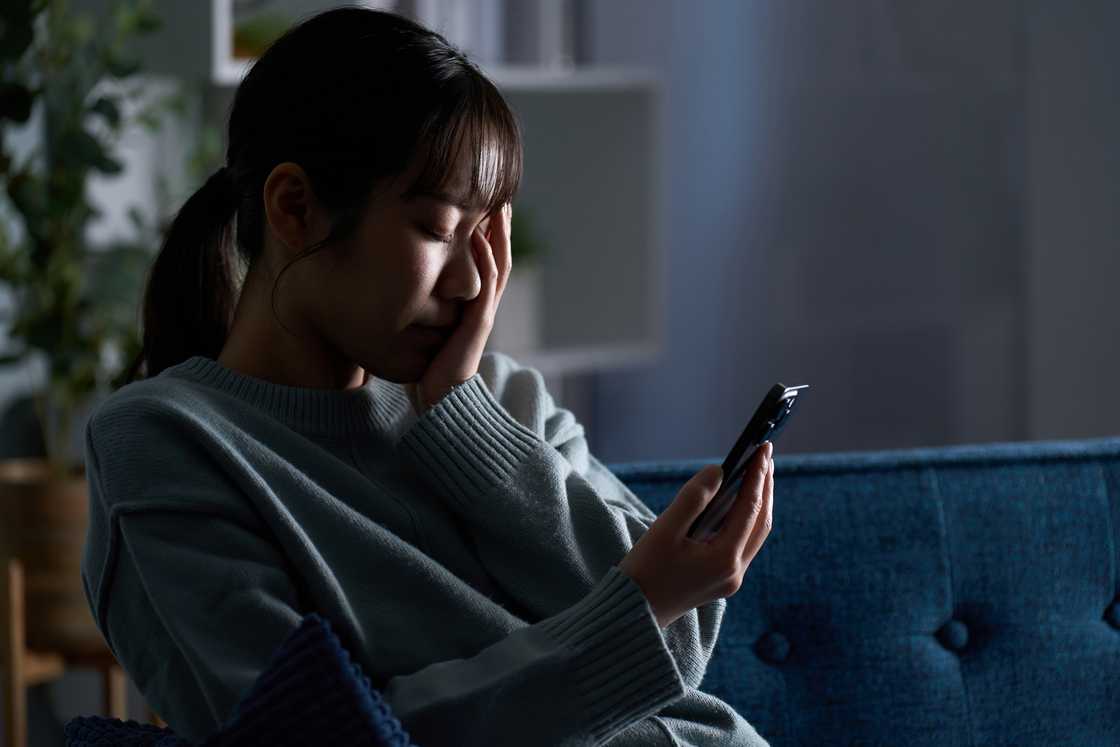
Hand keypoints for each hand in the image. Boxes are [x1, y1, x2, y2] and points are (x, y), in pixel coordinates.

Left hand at [408, 202, 511, 413]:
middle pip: (499, 256)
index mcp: (471, 304)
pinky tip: (478, 236)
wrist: (434, 404)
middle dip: (500, 224)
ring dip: (498, 234)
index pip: (485, 258)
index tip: (481, 200)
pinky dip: (485, 260)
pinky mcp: (477, 328)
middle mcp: (481, 307)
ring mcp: (482, 316)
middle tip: (499, 191)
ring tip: (496, 204)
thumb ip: (420, 302)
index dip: (488, 230)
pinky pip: (487, 287)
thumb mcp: (418, 325)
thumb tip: (390, 271)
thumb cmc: (422, 369)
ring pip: (498, 266)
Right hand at [618, 441, 774, 628]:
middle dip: (765, 487)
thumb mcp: (664, 530)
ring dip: (760, 504)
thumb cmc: (644, 571)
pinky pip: (744, 544)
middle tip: (765, 456)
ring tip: (758, 474)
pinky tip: (739, 503)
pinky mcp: (722, 581)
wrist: (633, 612)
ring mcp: (731, 579)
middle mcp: (735, 571)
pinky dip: (747, 520)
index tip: (762, 448)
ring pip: (756, 534)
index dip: (757, 476)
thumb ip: (693, 498)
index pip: (750, 509)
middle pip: (762, 522)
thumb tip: (718, 471)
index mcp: (724, 559)